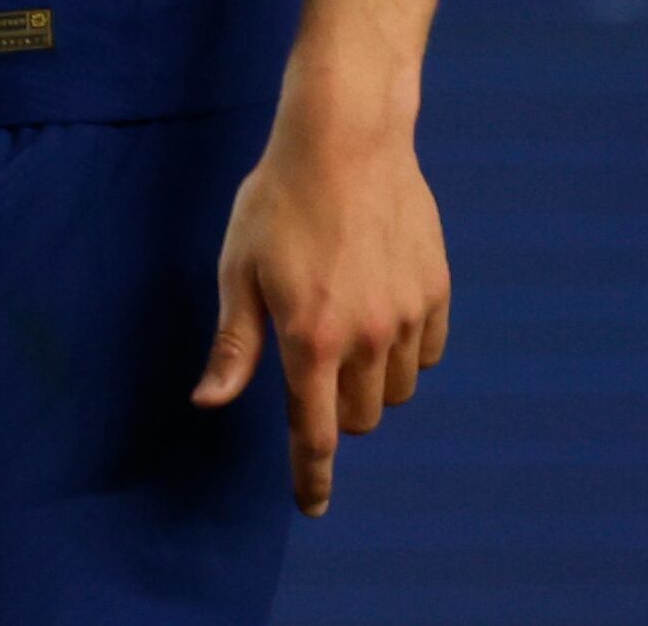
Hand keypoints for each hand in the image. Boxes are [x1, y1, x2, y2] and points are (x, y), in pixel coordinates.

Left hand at [194, 97, 451, 514]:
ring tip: (342, 329)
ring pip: (397, 389)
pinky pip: (427, 351)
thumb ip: (233, 344)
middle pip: (359, 418)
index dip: (312, 477)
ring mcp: (408, 316)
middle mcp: (367, 338)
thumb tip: (210, 403)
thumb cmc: (277, 200)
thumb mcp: (237, 269)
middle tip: (310, 367)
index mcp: (310, 339)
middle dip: (334, 411)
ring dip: (370, 381)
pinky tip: (380, 313)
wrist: (346, 138)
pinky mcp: (436, 291)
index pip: (314, 434)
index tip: (312, 508)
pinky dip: (405, 350)